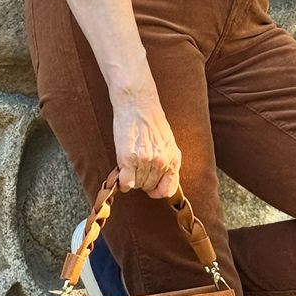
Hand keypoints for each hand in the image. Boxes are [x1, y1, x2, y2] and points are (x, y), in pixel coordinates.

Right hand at [111, 84, 181, 198]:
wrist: (138, 105)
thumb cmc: (152, 122)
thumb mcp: (168, 143)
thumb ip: (167, 163)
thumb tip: (162, 184)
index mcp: (172, 159)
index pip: (168, 190)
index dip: (158, 191)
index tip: (151, 187)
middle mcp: (160, 162)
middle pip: (149, 187)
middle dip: (142, 180)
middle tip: (137, 166)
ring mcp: (144, 161)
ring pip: (137, 185)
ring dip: (132, 178)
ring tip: (131, 163)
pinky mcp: (128, 158)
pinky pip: (125, 182)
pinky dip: (122, 181)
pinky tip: (122, 172)